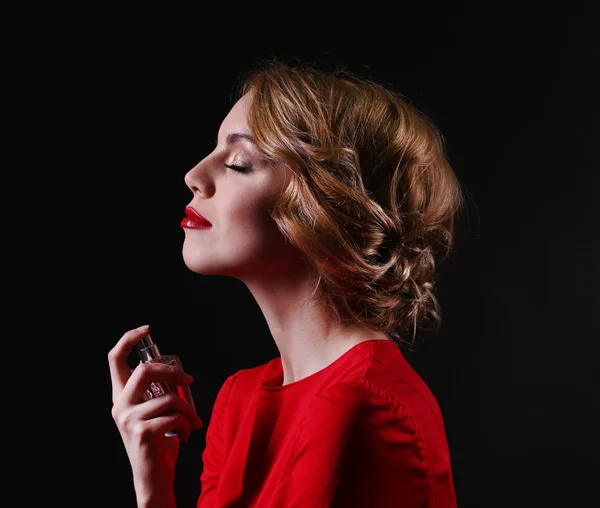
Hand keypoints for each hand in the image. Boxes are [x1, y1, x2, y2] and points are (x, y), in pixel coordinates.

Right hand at [108, 325, 202, 505]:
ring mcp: (128, 420)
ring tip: (192, 422)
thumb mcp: (155, 413)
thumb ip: (158, 393)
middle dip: (173, 372)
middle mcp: (119, 406)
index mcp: (121, 397)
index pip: (114, 360)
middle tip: (189, 381)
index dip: (128, 339)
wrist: (153, 479)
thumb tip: (178, 374)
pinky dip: (188, 424)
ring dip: (188, 409)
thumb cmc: (159, 444)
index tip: (147, 329)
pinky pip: (175, 416)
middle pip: (145, 370)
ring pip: (168, 397)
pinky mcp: (142, 433)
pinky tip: (186, 435)